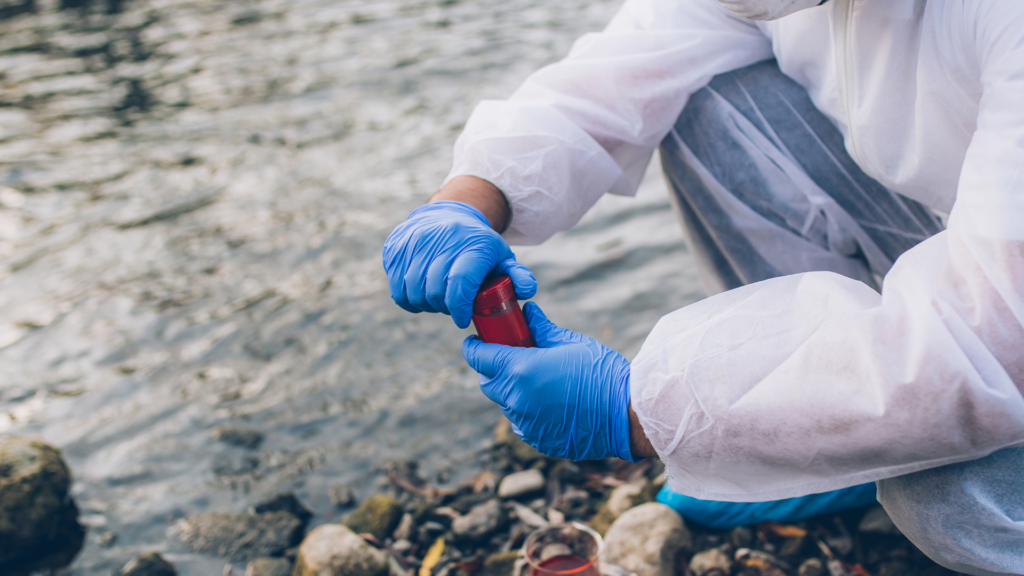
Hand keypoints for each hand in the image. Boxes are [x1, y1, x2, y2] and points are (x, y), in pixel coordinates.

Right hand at [383, 200, 535, 328]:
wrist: (449, 214)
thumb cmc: (478, 245)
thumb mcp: (502, 257)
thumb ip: (518, 275)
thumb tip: (527, 291)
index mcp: (470, 244)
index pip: (460, 283)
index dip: (459, 308)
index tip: (463, 319)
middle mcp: (440, 239)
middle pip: (435, 290)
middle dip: (444, 308)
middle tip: (452, 308)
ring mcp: (414, 242)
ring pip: (414, 292)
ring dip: (426, 305)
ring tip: (438, 301)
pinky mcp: (396, 248)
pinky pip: (398, 289)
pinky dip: (409, 300)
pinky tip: (422, 296)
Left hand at [462, 302, 637, 461]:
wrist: (626, 414)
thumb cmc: (601, 372)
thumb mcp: (570, 342)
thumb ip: (542, 328)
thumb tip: (527, 312)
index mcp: (520, 370)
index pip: (479, 357)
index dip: (473, 347)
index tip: (475, 341)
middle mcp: (516, 399)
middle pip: (488, 382)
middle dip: (492, 369)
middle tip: (508, 356)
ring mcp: (525, 422)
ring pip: (505, 403)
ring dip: (511, 390)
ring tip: (535, 379)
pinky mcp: (537, 440)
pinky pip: (520, 422)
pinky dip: (525, 410)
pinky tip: (547, 401)